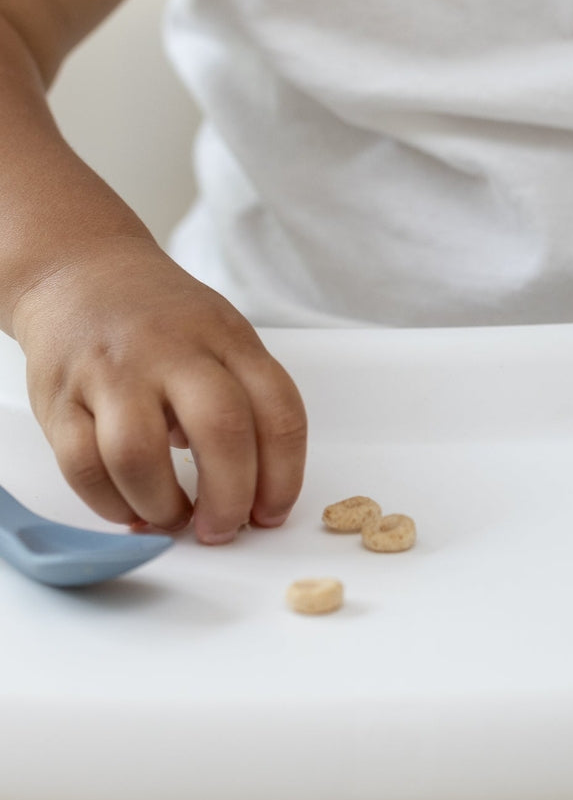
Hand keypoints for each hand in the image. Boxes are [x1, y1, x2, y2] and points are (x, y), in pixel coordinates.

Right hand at [10, 236, 305, 543]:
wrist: (81, 271)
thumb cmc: (163, 316)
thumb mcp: (221, 335)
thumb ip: (243, 397)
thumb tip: (254, 488)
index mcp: (228, 339)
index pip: (278, 409)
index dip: (284, 474)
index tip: (272, 513)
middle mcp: (173, 351)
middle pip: (221, 429)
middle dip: (230, 496)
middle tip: (225, 528)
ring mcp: (113, 373)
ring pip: (140, 456)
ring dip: (163, 507)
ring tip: (174, 519)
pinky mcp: (61, 399)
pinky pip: (82, 467)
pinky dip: (112, 504)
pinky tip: (131, 509)